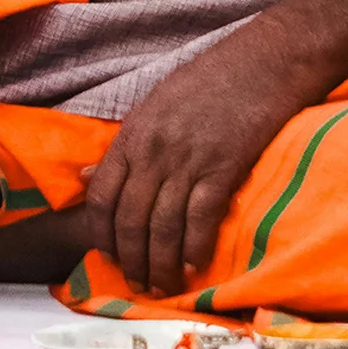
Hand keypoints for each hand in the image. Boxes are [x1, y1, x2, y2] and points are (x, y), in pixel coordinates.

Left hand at [85, 35, 303, 298]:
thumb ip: (124, 144)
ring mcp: (188, 159)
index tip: (108, 256)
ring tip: (163, 286)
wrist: (261, 62)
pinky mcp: (222, 168)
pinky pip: (200, 220)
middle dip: (131, 260)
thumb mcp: (154, 103)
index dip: (101, 234)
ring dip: (161, 266)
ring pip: (163, 228)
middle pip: (130, 219)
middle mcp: (155, 149)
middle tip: (138, 284)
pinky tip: (193, 267)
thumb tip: (86, 177)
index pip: (102, 195)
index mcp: (134, 132)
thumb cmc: (209, 79)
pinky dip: (194, 250)